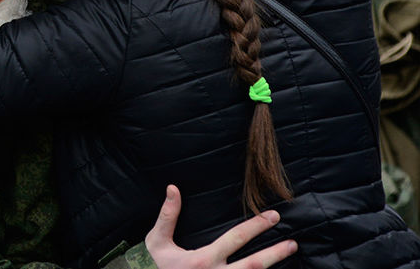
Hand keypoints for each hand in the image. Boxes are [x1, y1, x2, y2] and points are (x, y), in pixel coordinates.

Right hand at [144, 185, 296, 268]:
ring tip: (288, 256)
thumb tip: (173, 189)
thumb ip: (167, 217)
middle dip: (275, 253)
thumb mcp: (157, 243)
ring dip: (272, 268)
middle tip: (292, 242)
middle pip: (253, 265)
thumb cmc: (158, 268)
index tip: (273, 216)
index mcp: (203, 261)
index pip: (235, 239)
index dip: (256, 226)